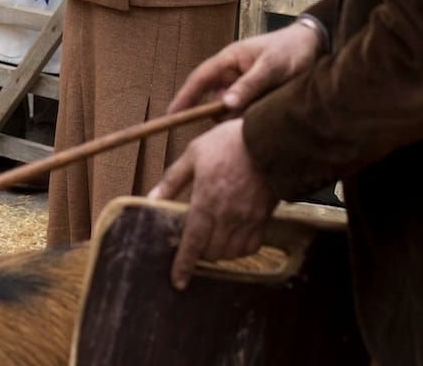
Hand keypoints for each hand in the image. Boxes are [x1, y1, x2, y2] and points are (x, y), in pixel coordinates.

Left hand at [148, 119, 278, 289]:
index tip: (177, 282)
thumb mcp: (193, 155)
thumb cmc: (228, 144)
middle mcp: (228, 217)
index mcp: (206, 202)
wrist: (270, 140)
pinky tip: (232, 236)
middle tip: (193, 241)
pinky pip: (251, 247)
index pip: (192, 243)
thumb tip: (152, 199)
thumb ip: (172, 180)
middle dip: (199, 253)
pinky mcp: (264, 219)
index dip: (183, 265)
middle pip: (211, 253)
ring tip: (211, 238)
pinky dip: (239, 248)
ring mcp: (248, 220)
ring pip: (230, 254)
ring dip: (218, 252)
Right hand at [166, 21, 322, 114]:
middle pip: (213, 99)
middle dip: (218, 114)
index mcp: (228, 60)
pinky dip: (249, 119)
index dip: (183, 98)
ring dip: (238, 118)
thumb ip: (250, 85)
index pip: (199, 80)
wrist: (316, 47)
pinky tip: (263, 121)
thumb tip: (226, 105)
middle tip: (231, 127)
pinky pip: (244, 113)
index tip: (170, 115)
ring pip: (230, 109)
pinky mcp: (254, 97)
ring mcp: (242, 86)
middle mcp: (231, 74)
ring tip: (259, 117)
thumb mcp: (272, 67)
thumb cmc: (291, 51)